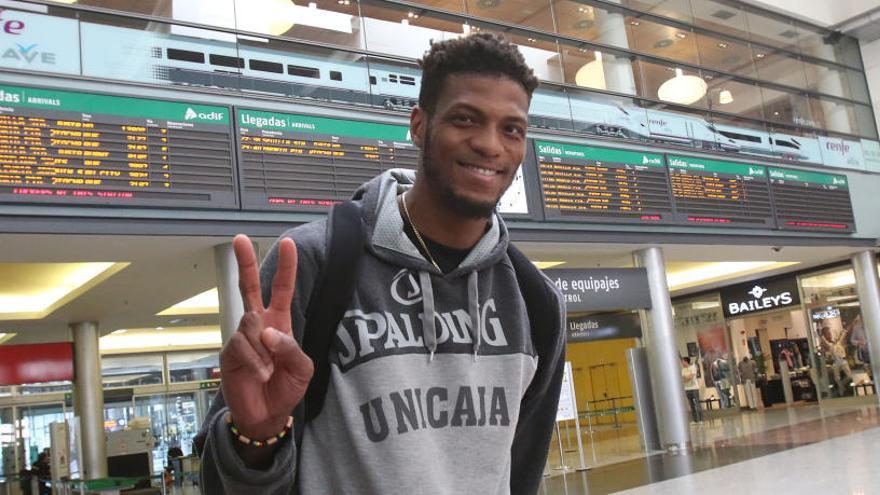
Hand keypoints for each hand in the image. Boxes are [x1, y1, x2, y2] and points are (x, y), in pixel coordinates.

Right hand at [220, 234, 313, 439]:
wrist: (266, 415)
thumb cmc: (285, 388)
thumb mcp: (302, 369)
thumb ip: (290, 348)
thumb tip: (268, 332)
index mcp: (279, 323)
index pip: (282, 290)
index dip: (286, 267)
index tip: (287, 243)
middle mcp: (259, 325)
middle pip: (250, 287)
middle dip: (246, 262)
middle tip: (240, 238)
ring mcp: (242, 337)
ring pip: (251, 324)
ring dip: (264, 349)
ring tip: (268, 370)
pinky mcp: (229, 352)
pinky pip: (242, 345)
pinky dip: (255, 361)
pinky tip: (259, 374)